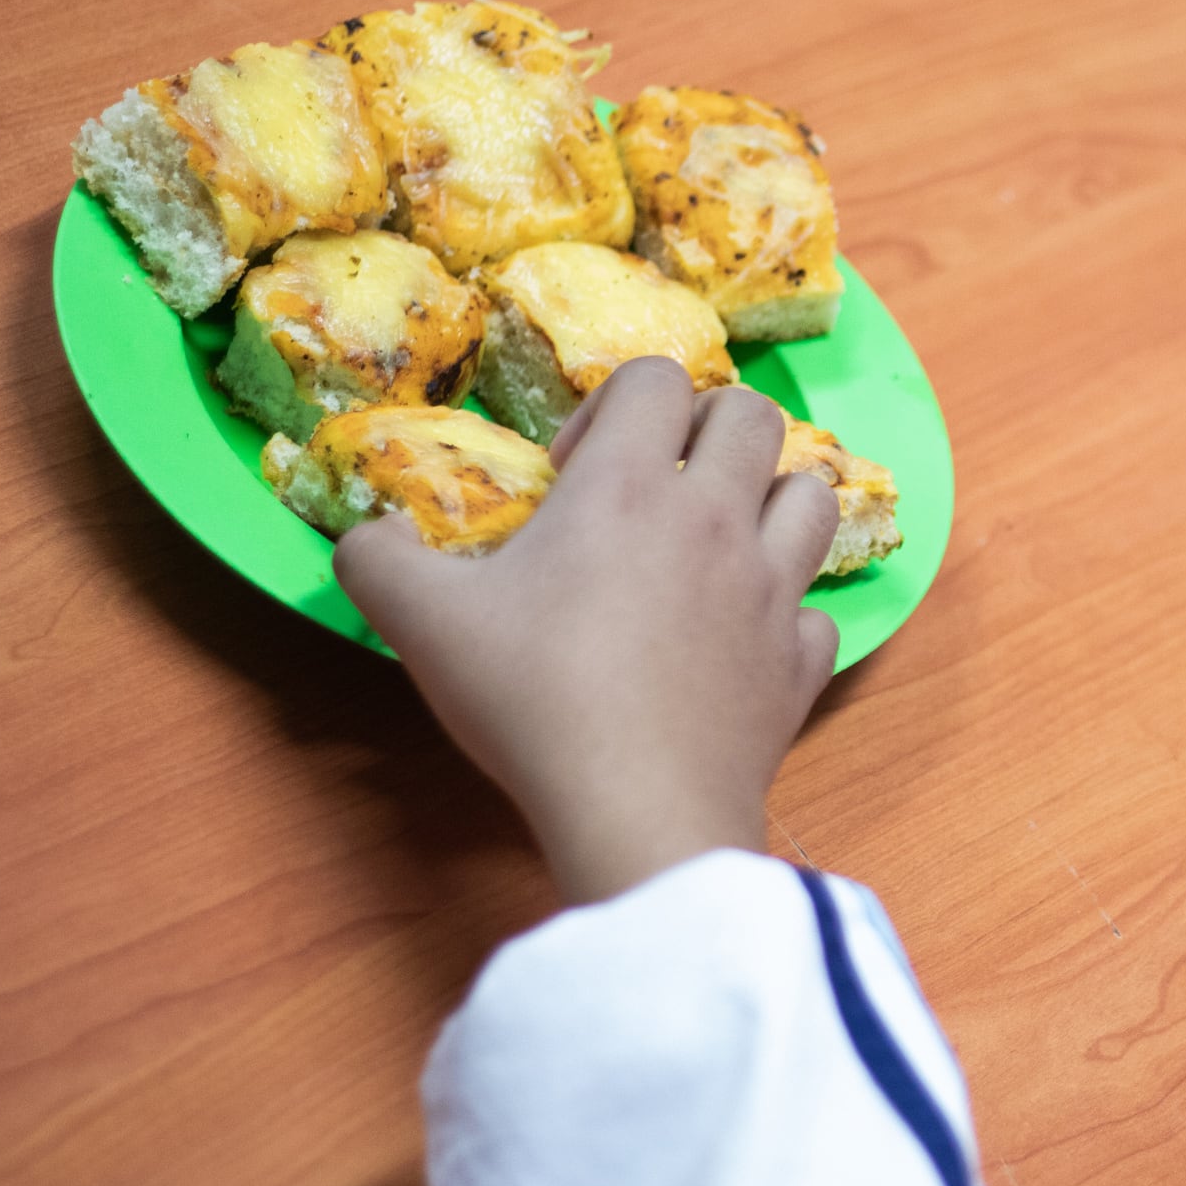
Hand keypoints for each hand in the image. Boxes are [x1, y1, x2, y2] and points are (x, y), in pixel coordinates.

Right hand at [336, 358, 844, 901]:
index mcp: (630, 487)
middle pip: (753, 414)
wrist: (636, 808)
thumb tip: (369, 537)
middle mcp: (716, 520)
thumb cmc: (533, 698)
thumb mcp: (420, 622)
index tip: (573, 472)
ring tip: (716, 545)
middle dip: (705, 430)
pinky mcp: (799, 662)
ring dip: (771, 502)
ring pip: (812, 497)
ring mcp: (772, 590)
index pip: (655, 378)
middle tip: (654, 490)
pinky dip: (788, 618)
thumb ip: (377, 561)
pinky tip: (740, 643)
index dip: (614, 402)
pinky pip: (816, 613)